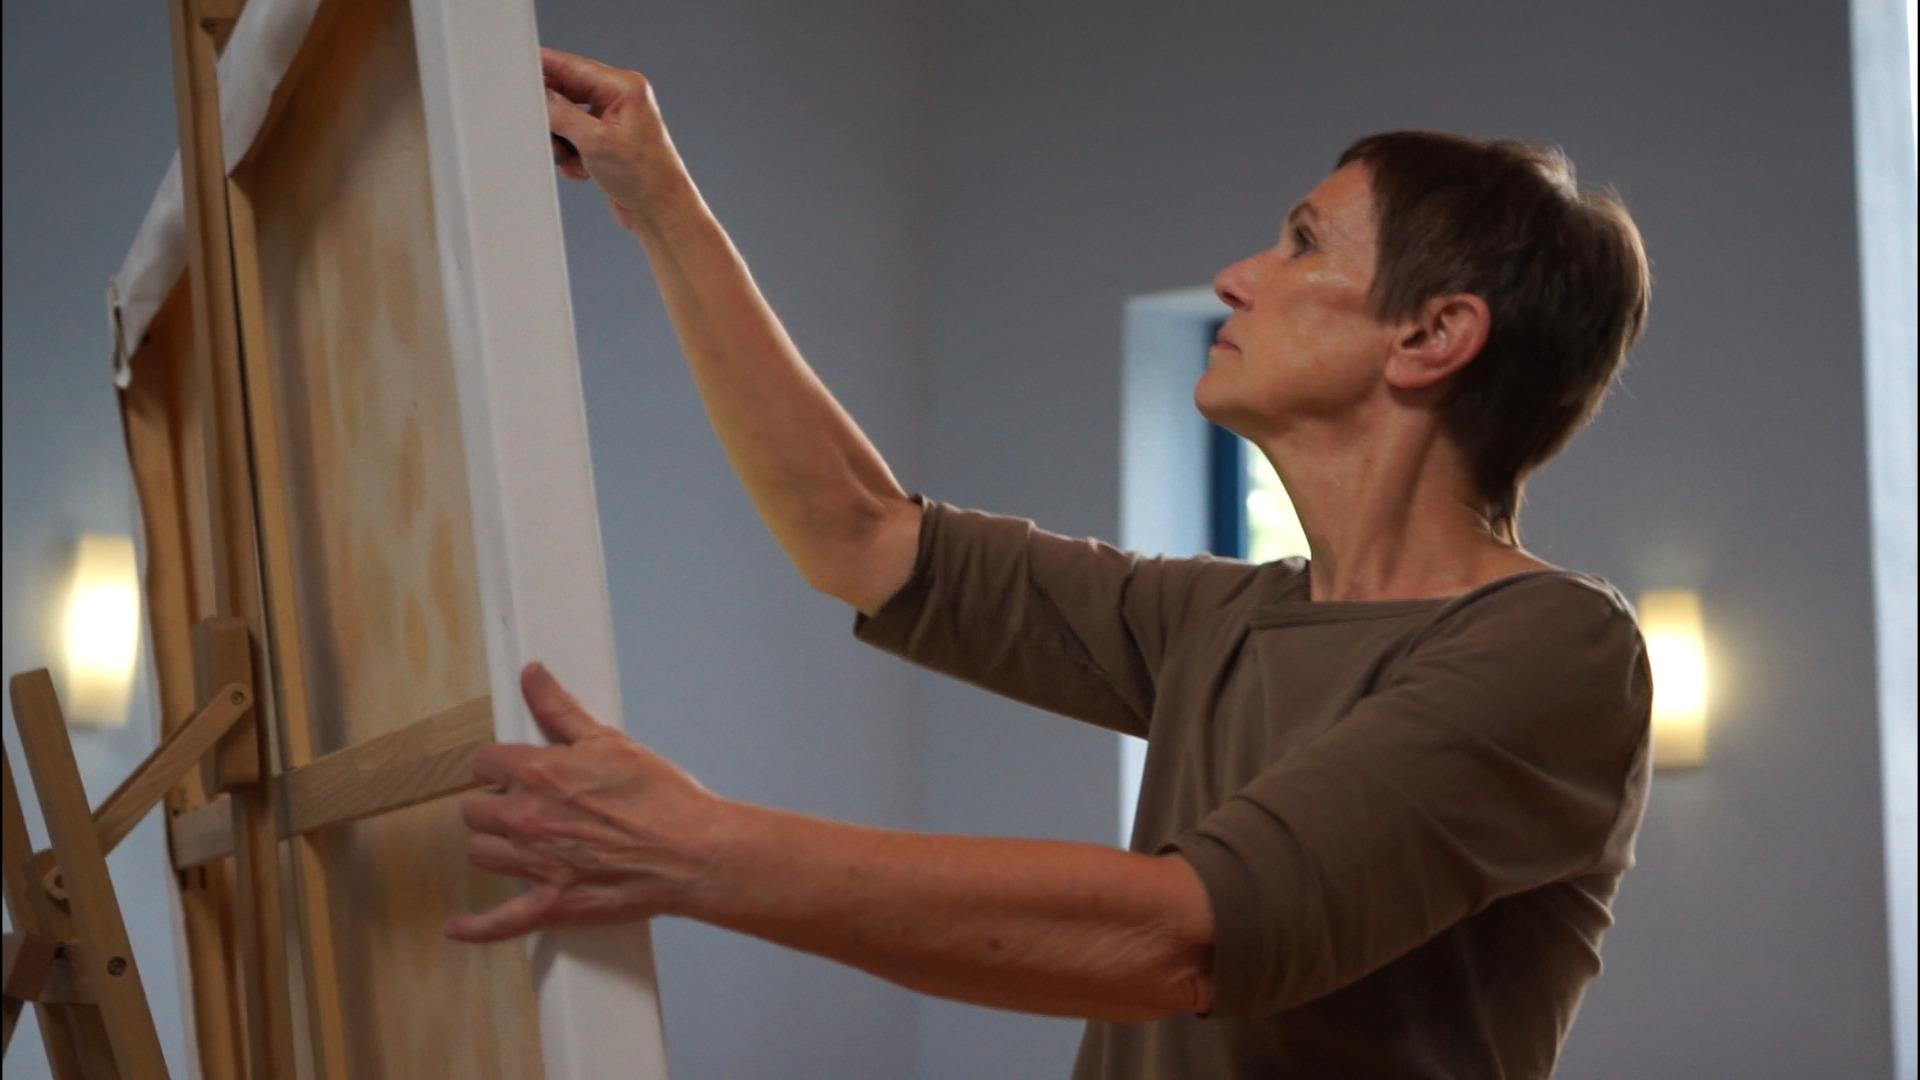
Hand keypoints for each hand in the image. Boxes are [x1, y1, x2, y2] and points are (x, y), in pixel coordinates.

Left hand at [443, 662, 721, 942]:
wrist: (692, 852)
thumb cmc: (662, 798)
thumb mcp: (609, 741)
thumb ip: (561, 708)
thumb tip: (532, 675)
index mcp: (539, 773)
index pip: (484, 763)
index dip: (499, 766)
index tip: (512, 770)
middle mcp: (527, 818)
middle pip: (475, 809)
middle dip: (494, 804)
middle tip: (522, 805)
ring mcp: (535, 864)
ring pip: (481, 853)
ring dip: (494, 845)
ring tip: (516, 842)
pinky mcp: (550, 904)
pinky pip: (497, 923)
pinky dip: (475, 927)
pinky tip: (458, 926)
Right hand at [541, 47, 695, 233]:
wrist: (660, 212)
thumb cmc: (646, 178)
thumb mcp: (595, 142)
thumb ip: (562, 114)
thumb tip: (540, 97)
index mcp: (624, 87)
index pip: (571, 66)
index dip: (542, 68)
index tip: (518, 73)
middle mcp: (619, 98)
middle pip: (565, 93)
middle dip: (555, 118)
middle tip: (551, 136)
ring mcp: (612, 119)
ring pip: (566, 118)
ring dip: (563, 142)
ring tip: (575, 159)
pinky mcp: (606, 140)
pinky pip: (573, 137)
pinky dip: (572, 154)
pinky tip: (583, 169)